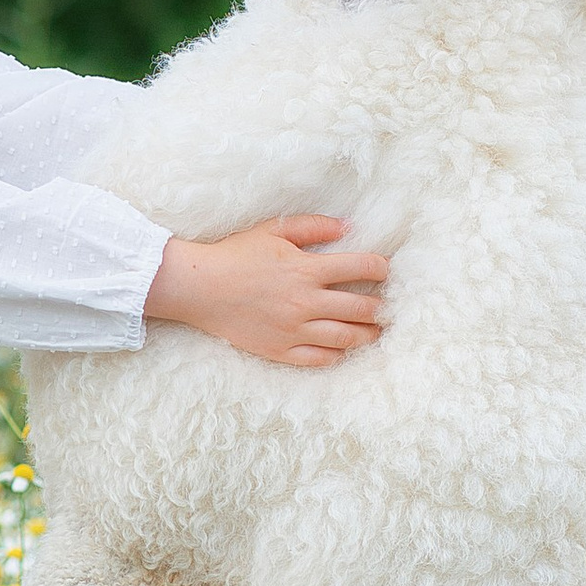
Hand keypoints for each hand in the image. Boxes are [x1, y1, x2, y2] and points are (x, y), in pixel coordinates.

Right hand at [144, 213, 388, 367]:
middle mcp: (305, 302)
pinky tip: (344, 349)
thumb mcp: (274, 230)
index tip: (385, 270)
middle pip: (361, 308)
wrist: (198, 287)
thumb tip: (348, 226)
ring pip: (346, 337)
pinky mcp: (280, 350)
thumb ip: (313, 226)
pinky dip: (338, 355)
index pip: (361, 268)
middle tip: (387, 306)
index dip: (380, 268)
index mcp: (307, 270)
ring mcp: (294, 330)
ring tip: (375, 331)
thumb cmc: (235, 255)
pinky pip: (319, 359)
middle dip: (381, 306)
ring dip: (367, 334)